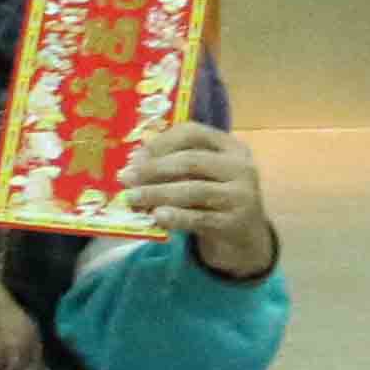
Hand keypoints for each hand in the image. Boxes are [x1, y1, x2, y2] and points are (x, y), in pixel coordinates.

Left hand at [123, 118, 277, 276]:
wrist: (245, 236)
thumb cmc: (214, 198)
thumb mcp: (202, 175)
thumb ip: (175, 164)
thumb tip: (134, 161)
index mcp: (230, 147)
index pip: (193, 133)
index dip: (161, 142)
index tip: (135, 155)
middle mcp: (241, 167)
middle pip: (191, 161)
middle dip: (153, 169)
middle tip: (125, 178)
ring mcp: (242, 195)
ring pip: (194, 190)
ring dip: (157, 193)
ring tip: (131, 198)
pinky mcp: (236, 223)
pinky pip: (201, 218)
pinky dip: (177, 217)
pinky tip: (156, 217)